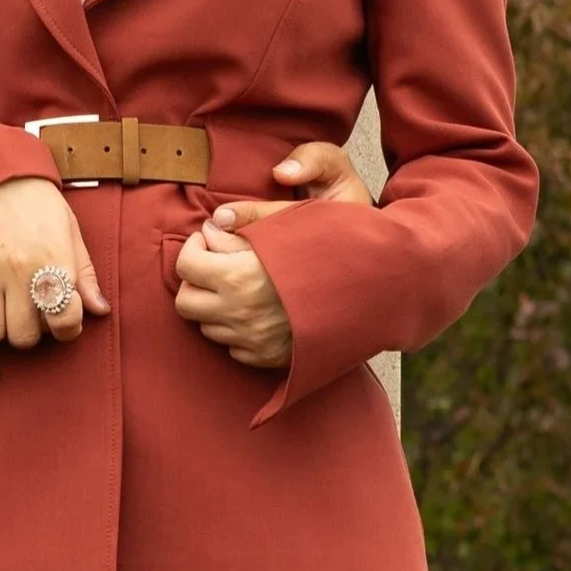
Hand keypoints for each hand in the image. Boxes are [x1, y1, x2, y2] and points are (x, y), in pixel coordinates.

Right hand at [0, 175, 108, 347]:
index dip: (68, 329)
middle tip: (30, 316)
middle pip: (25, 336)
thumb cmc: (33, 201)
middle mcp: (18, 270)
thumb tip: (100, 310)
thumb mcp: (67, 229)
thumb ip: (84, 273)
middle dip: (31, 333)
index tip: (62, 322)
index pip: (65, 320)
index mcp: (52, 259)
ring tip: (3, 314)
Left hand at [171, 137, 371, 369]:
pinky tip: (261, 308)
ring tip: (244, 281)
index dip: (196, 244)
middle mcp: (242, 316)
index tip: (214, 236)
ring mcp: (255, 343)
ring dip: (216, 304)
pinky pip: (232, 348)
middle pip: (186, 302)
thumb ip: (251, 212)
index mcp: (241, 276)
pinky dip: (237, 329)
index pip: (186, 264)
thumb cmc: (342, 240)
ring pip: (207, 327)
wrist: (384, 284)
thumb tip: (215, 220)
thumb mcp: (300, 210)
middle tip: (221, 260)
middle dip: (198, 277)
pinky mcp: (270, 360)